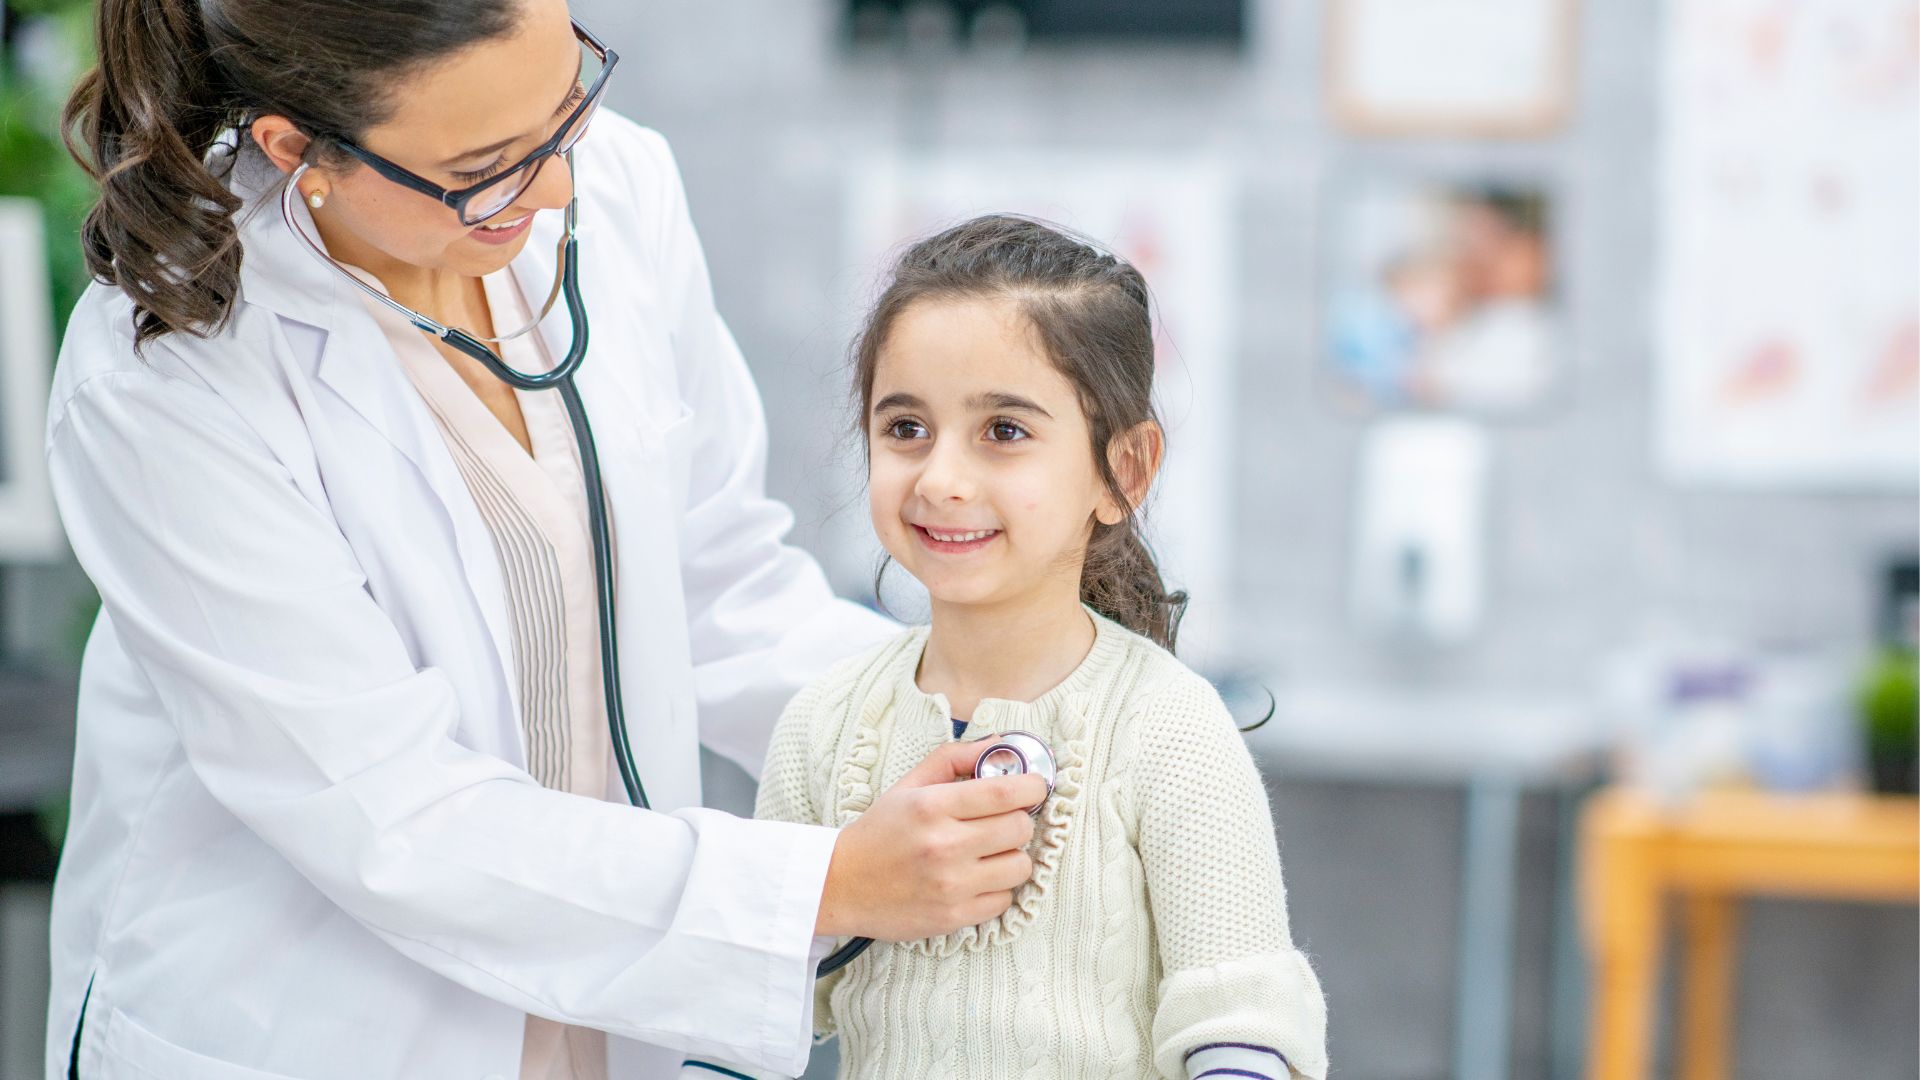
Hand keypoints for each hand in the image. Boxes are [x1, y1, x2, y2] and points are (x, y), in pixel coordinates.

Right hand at [814, 739, 1047, 940]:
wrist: (840, 884)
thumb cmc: (880, 831)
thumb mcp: (910, 785)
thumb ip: (955, 758)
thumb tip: (1002, 743)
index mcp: (932, 806)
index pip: (1005, 793)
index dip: (1031, 786)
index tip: (1033, 786)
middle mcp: (943, 845)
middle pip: (1020, 828)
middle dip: (1019, 820)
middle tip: (1002, 821)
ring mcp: (949, 885)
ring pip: (1020, 866)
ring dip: (1011, 857)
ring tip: (990, 853)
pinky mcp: (952, 917)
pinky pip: (1004, 900)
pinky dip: (997, 889)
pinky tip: (976, 879)